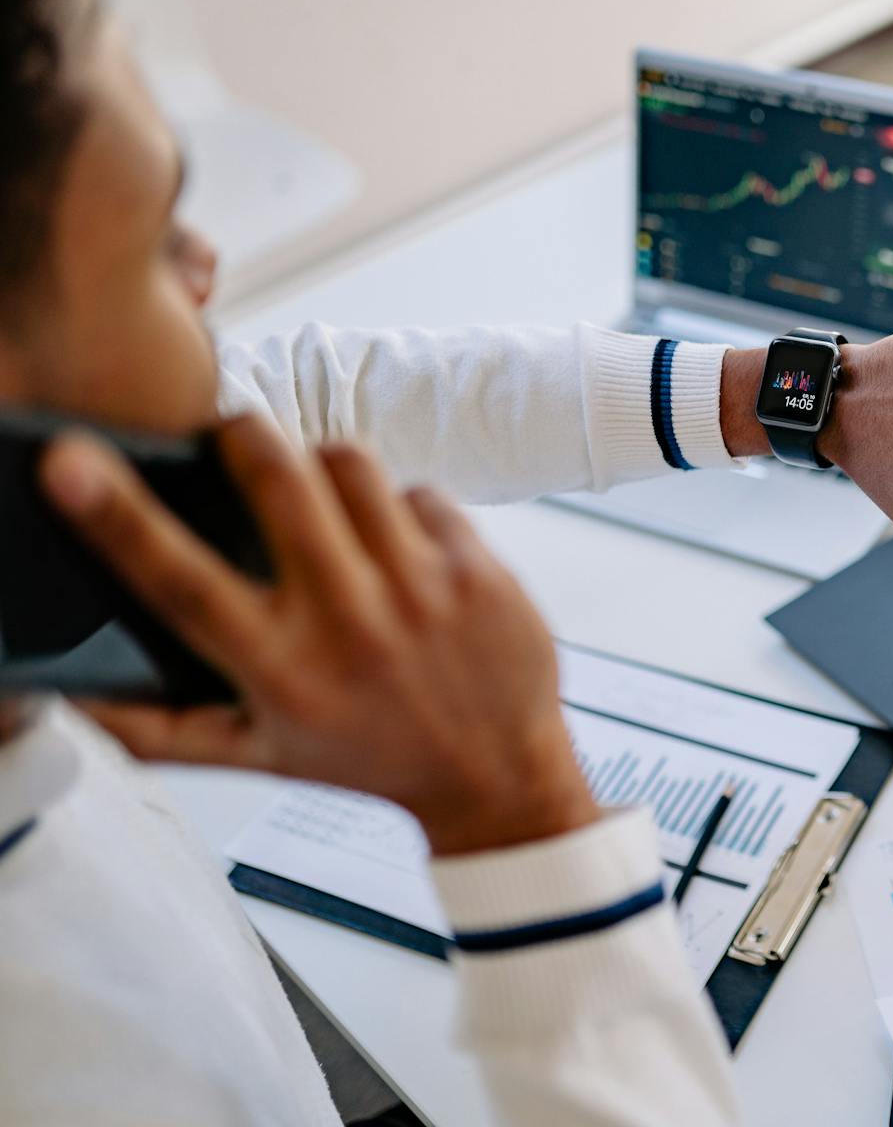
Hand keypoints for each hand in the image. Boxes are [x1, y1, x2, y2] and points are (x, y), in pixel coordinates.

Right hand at [39, 413, 597, 854]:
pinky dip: (401, 507)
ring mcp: (420, 588)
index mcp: (279, 667)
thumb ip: (157, 727)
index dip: (116, 516)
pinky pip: (419, 492)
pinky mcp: (477, 568)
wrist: (497, 780)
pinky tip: (400, 548)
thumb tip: (72, 693)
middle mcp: (348, 621)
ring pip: (350, 464)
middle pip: (277, 479)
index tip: (72, 463)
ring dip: (324, 464)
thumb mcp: (256, 756)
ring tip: (322, 498)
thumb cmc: (370, 760)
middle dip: (244, 434)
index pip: (180, 580)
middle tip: (234, 436)